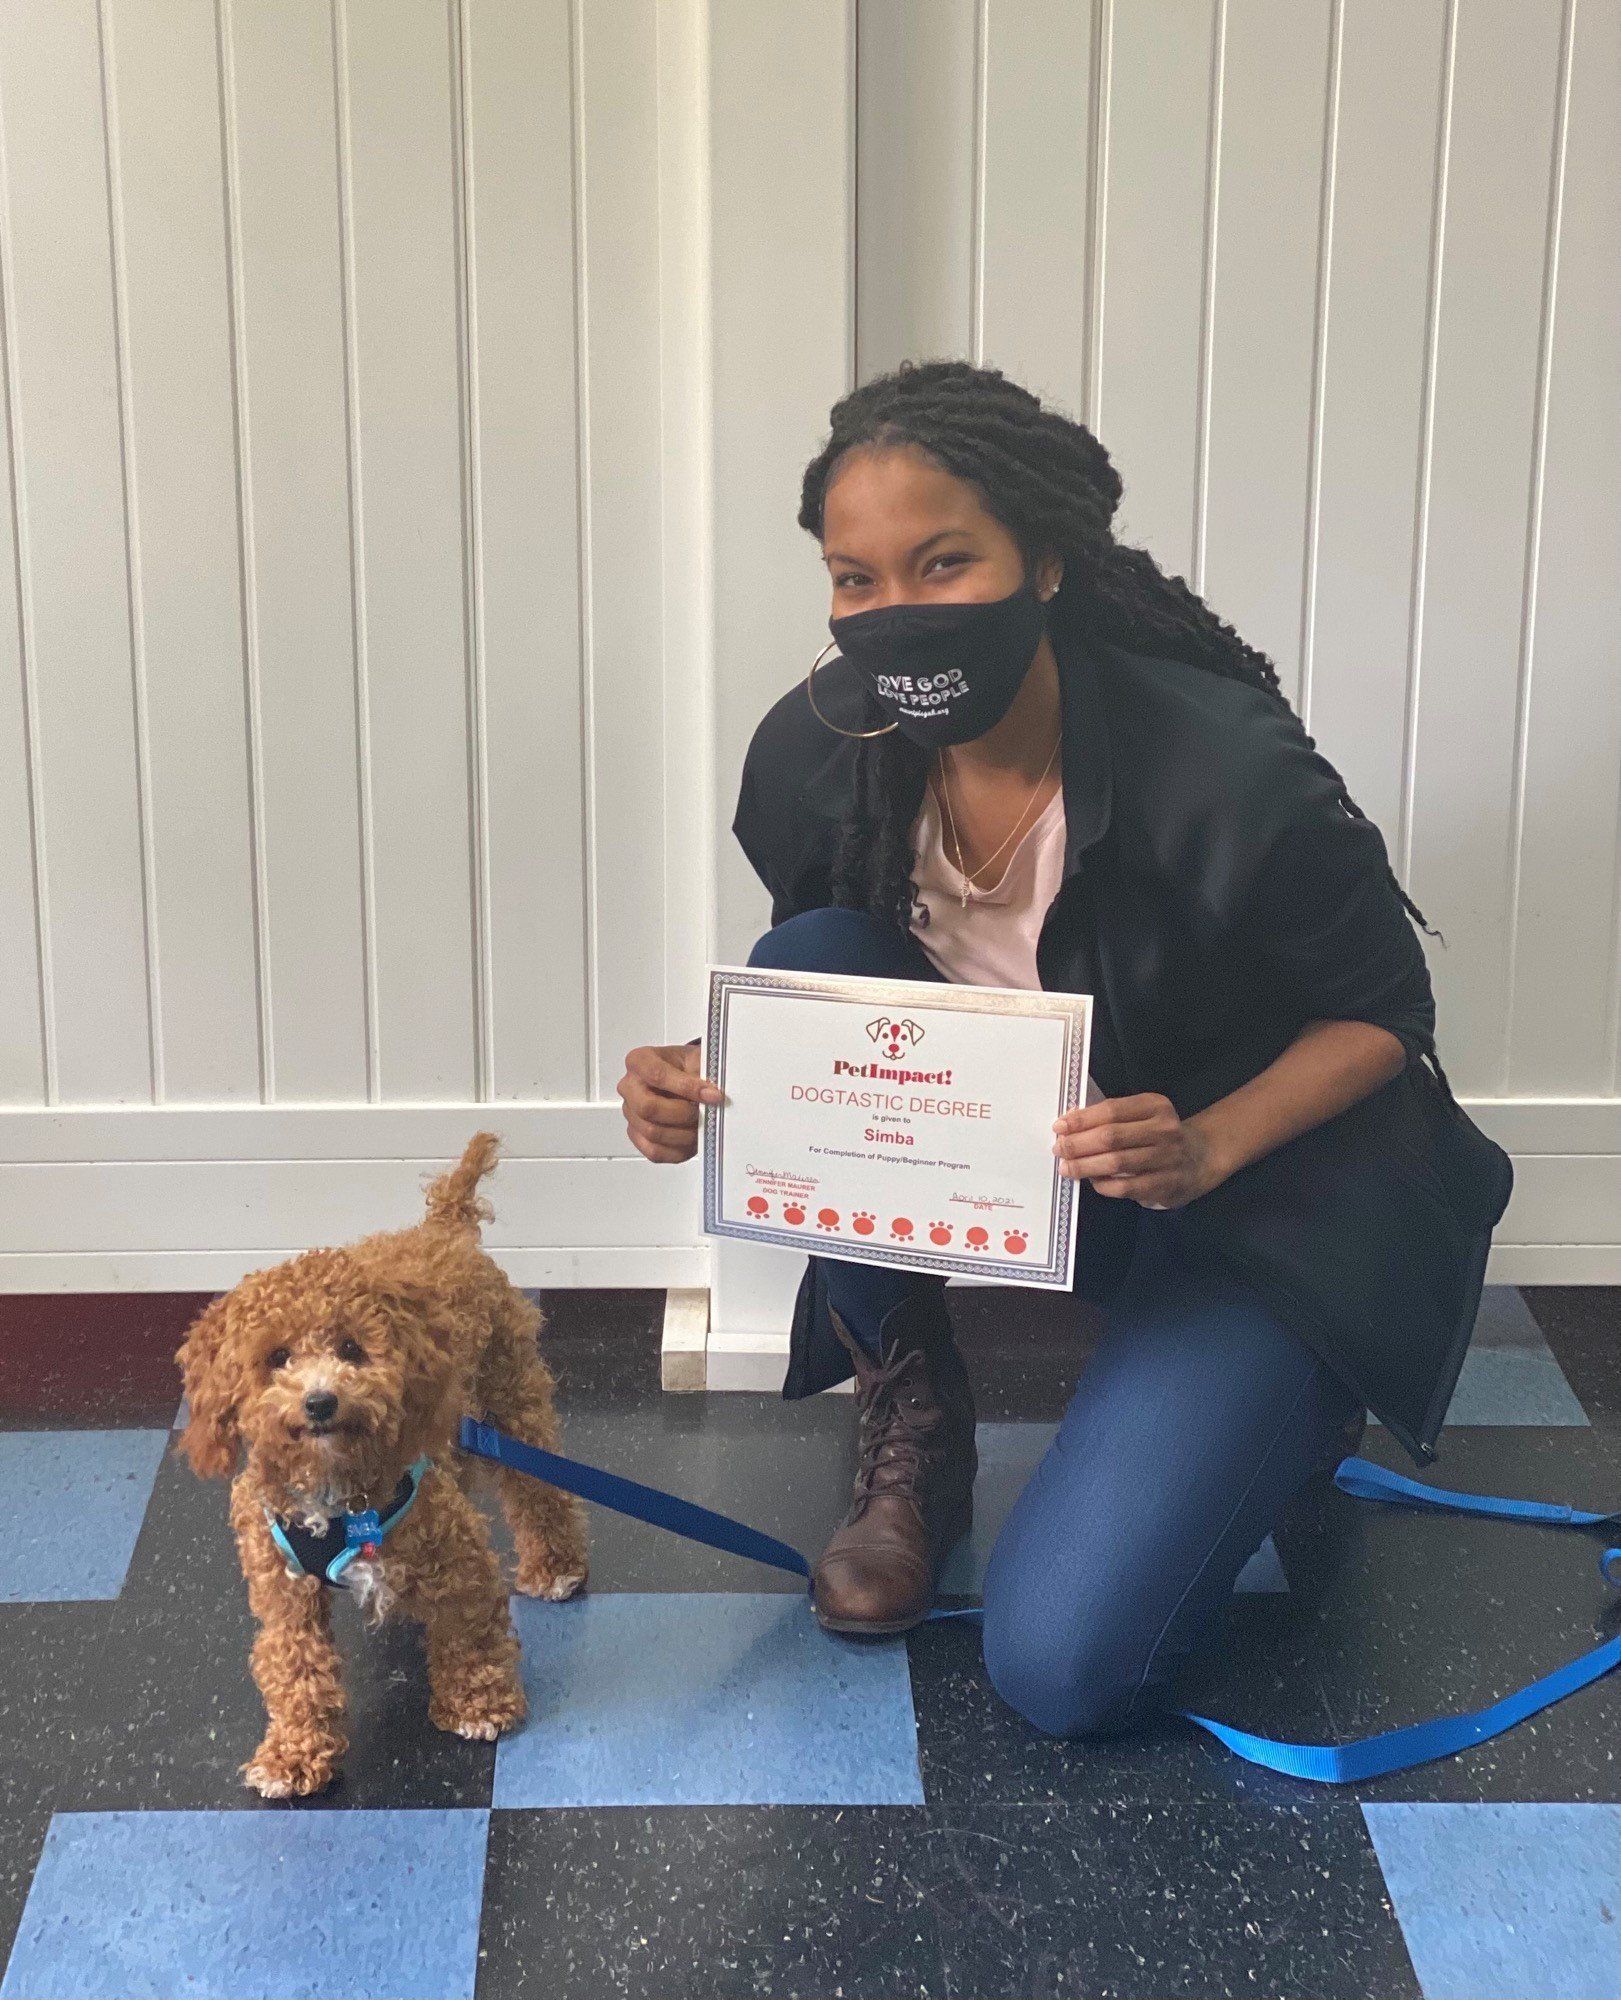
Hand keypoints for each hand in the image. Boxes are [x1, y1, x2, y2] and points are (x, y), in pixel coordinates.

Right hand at [618, 1041, 724, 1164]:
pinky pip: (654, 1151)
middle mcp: (629, 1087)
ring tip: (701, 1125)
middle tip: (704, 1112)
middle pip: (648, 1108)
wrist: (684, 1078)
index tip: (713, 1094)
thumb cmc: (686, 1067)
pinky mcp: (637, 1135)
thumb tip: (713, 1095)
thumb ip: (703, 1074)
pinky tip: (691, 1139)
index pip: (656, 1074)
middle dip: (682, 1113)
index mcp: (639, 1061)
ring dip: (684, 1134)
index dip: (687, 1087)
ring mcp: (631, 1113)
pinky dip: (678, 1149)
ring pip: (653, 1132)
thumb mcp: (697, 1059)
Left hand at [1051, 1093, 1228, 1209]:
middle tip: (1059, 1150)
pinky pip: (1126, 1187)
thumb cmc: (1158, 1135)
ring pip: (1116, 1163)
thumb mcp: (1142, 1116)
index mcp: (1155, 1106)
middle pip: (1111, 1137)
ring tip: (1067, 1167)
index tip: (1060, 1127)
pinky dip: (1104, 1185)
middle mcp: (1164, 1130)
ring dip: (1086, 1166)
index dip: (1082, 1120)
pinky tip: (1092, 1181)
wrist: (1199, 1158)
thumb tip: (1070, 1124)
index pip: (1111, 1110)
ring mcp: (1167, 1158)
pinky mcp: (1166, 1184)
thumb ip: (1111, 1118)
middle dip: (1078, 1144)